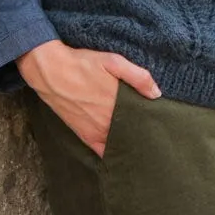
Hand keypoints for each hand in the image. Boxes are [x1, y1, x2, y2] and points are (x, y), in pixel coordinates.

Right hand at [18, 40, 160, 156]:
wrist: (51, 71)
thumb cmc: (83, 64)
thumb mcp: (113, 61)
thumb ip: (137, 76)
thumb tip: (157, 94)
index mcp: (118, 103)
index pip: (143, 119)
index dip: (153, 121)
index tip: (163, 121)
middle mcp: (108, 121)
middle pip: (133, 133)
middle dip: (144, 133)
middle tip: (157, 133)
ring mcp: (95, 131)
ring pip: (120, 143)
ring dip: (131, 143)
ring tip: (143, 144)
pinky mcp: (84, 135)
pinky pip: (101, 151)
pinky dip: (112, 153)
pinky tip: (122, 154)